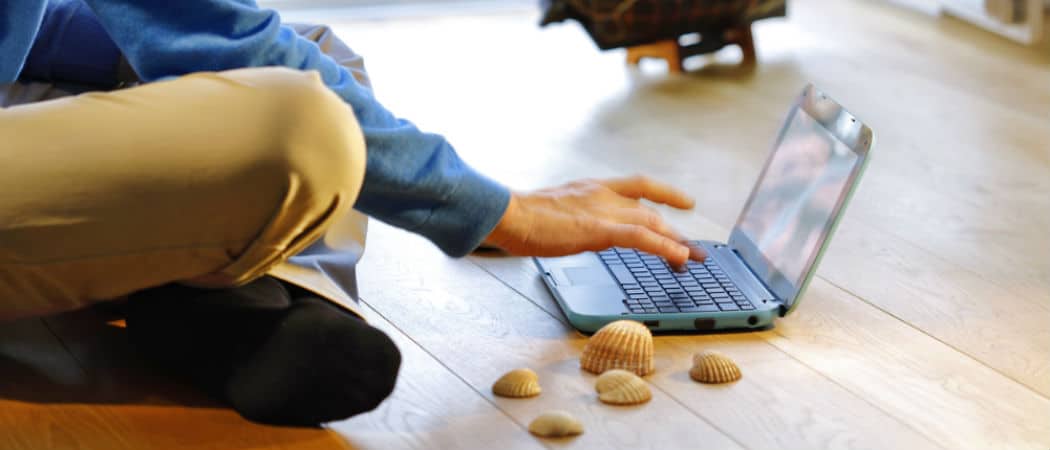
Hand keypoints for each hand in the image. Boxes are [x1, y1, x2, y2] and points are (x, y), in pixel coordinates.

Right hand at [482, 176, 705, 267]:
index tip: (685, 203)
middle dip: (674, 232)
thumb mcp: (553, 211)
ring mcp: (602, 210)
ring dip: (676, 242)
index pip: (637, 185)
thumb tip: (574, 231)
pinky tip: (679, 257)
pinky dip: (664, 247)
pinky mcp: (599, 229)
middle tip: (692, 250)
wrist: (508, 214)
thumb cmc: (519, 217)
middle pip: (650, 210)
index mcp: (591, 188)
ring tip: (693, 259)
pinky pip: (641, 237)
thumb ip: (571, 218)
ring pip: (652, 222)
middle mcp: (602, 194)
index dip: (665, 193)